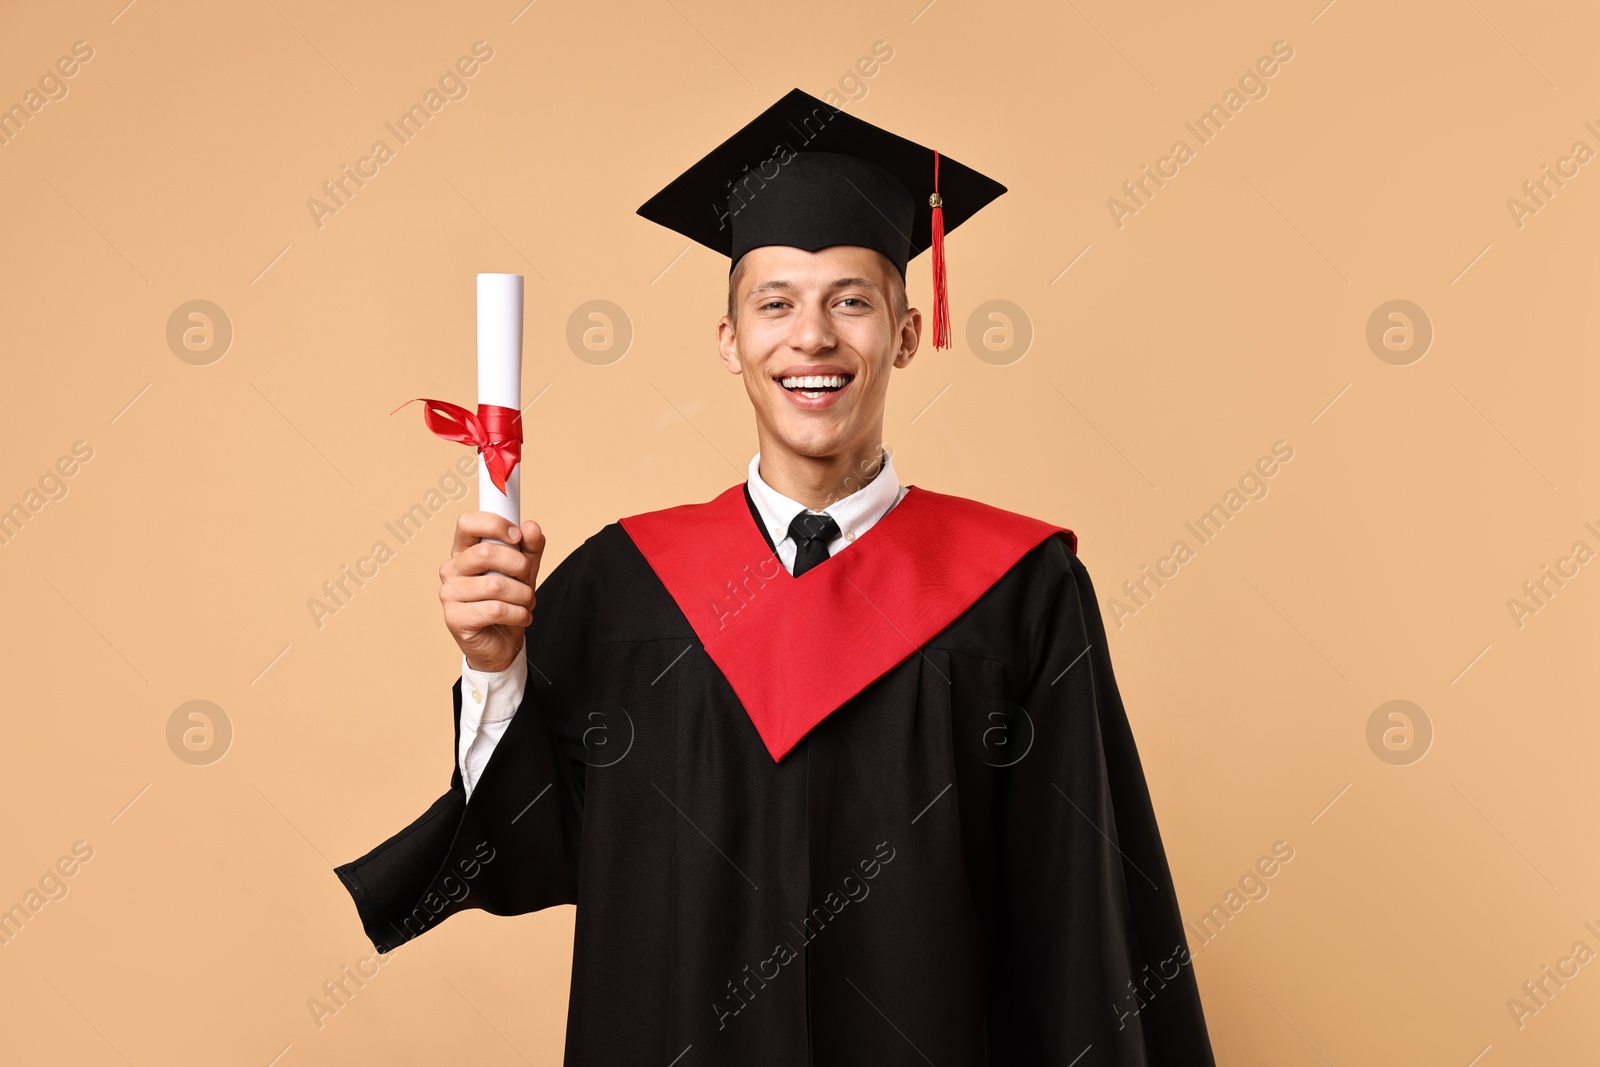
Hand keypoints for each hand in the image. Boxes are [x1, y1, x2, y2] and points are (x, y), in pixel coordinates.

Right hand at [439, 512, 545, 673]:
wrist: (500, 644)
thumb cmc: (507, 602)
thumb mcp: (524, 571)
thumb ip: (529, 547)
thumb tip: (531, 527)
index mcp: (464, 551)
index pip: (467, 523)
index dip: (494, 524)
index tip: (517, 536)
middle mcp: (451, 569)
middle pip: (486, 553)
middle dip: (519, 565)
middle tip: (527, 578)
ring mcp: (449, 594)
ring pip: (495, 585)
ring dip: (523, 595)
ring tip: (526, 602)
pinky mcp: (455, 618)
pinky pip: (495, 610)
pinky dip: (518, 614)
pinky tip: (521, 617)